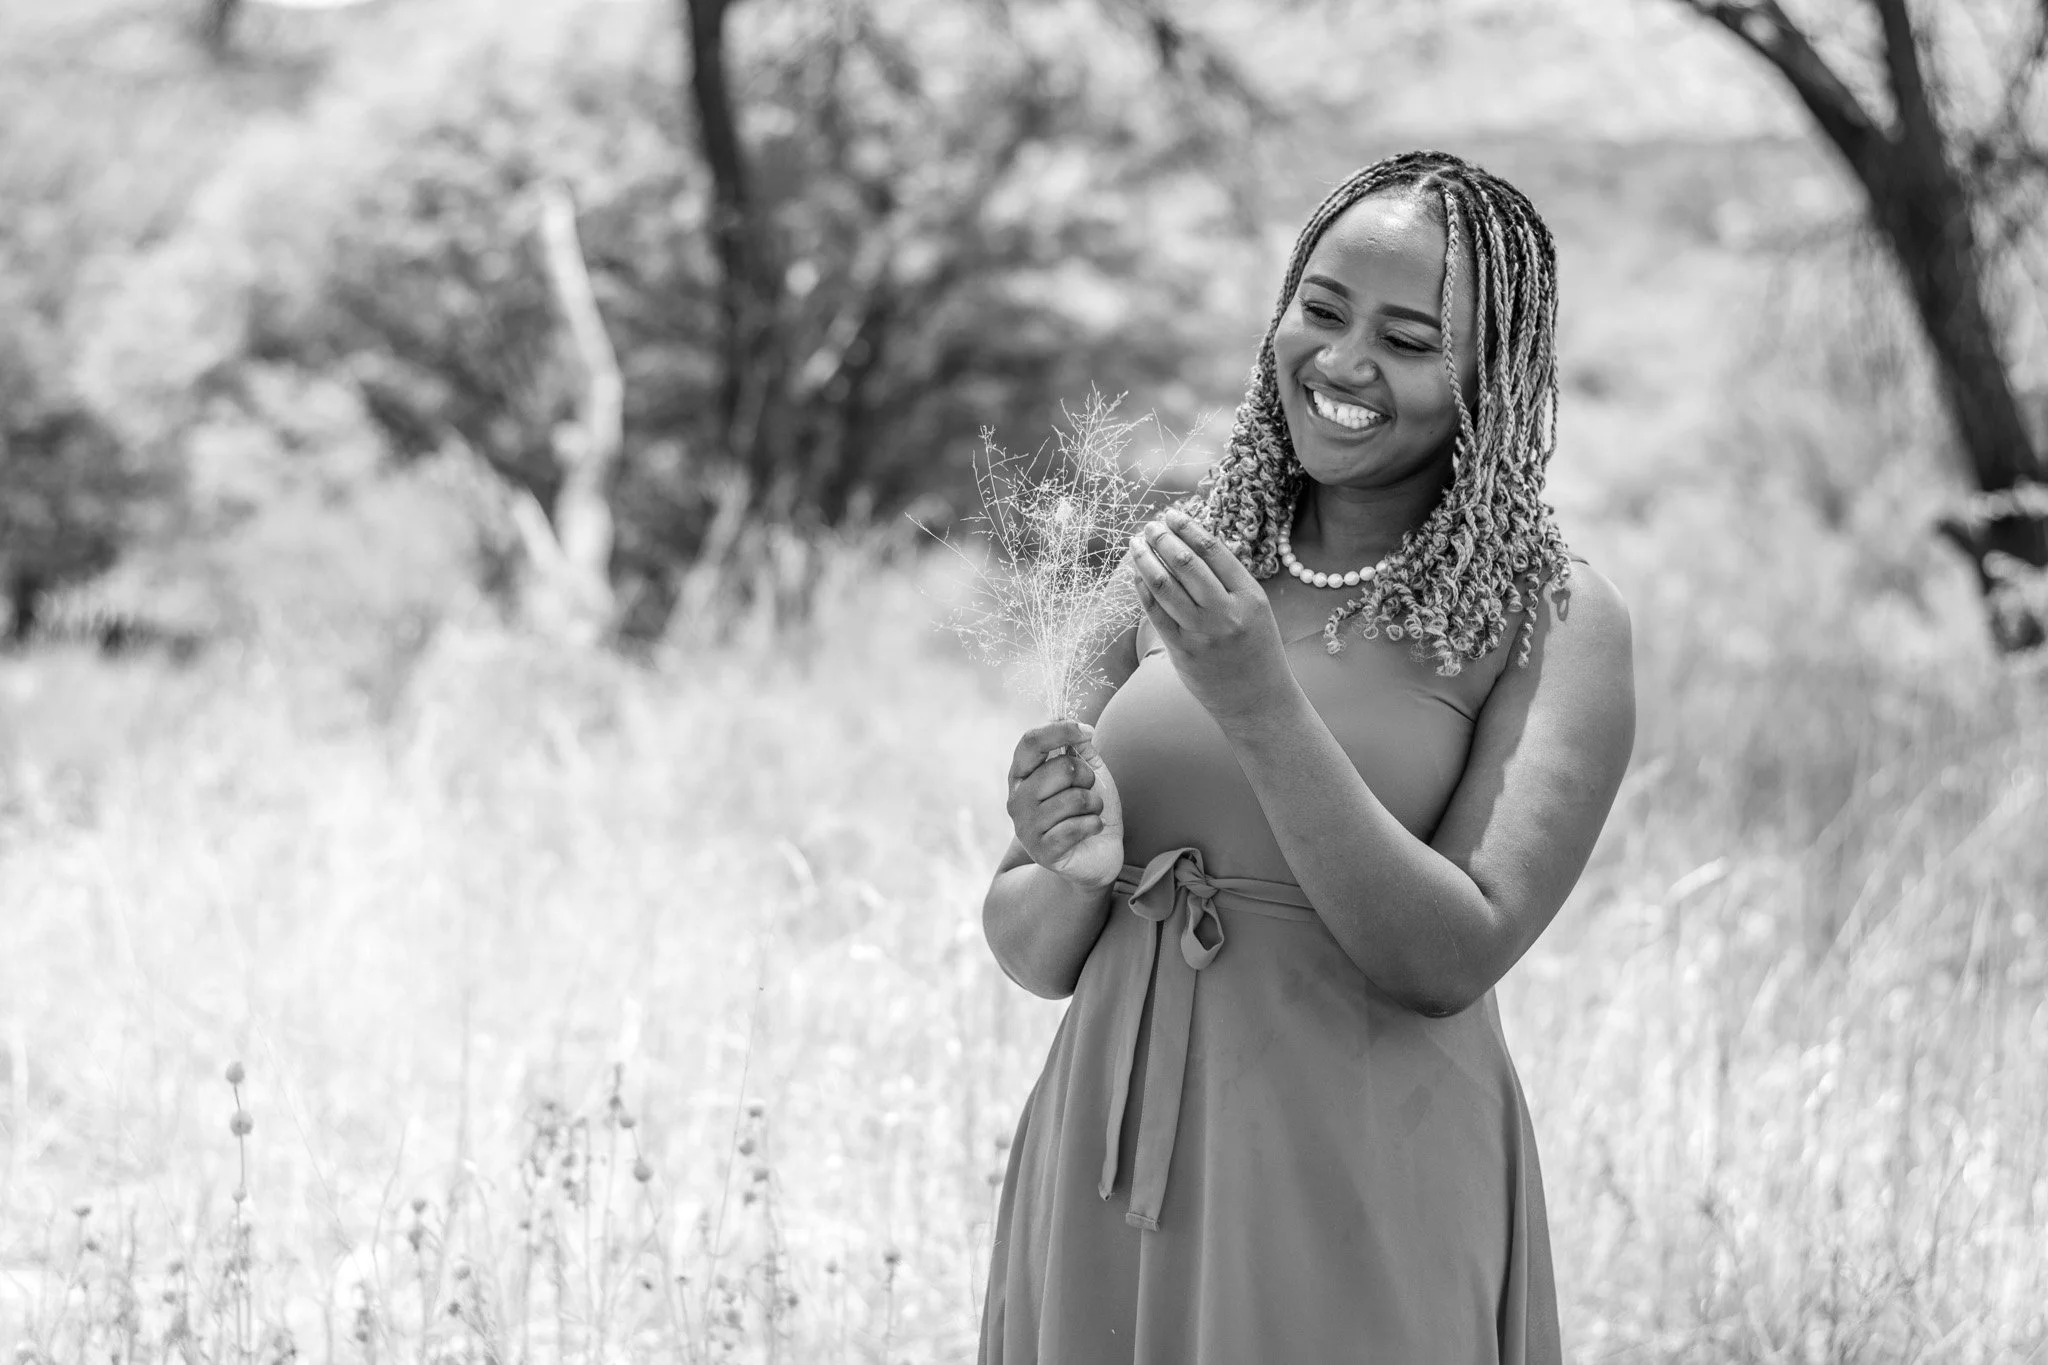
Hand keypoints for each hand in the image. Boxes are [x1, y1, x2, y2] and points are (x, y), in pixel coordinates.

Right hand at [1007, 720, 1125, 890]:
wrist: (1097, 854)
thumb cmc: (1088, 808)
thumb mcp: (1087, 770)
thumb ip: (1076, 746)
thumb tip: (1065, 718)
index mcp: (1022, 774)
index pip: (1031, 742)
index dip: (1061, 730)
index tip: (1088, 731)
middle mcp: (1017, 799)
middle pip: (1061, 768)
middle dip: (1088, 777)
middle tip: (1089, 792)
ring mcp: (1026, 827)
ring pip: (1075, 799)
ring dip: (1095, 804)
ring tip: (1090, 813)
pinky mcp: (1042, 852)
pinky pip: (1078, 826)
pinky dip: (1095, 825)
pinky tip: (1091, 830)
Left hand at [1128, 508, 1291, 722]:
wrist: (1258, 702)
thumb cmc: (1257, 650)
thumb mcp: (1255, 609)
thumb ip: (1228, 580)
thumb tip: (1192, 545)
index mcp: (1250, 596)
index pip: (1214, 550)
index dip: (1188, 528)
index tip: (1172, 514)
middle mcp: (1226, 613)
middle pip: (1186, 564)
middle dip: (1163, 539)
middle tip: (1150, 526)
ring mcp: (1202, 634)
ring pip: (1165, 586)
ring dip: (1146, 560)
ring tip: (1136, 544)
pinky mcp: (1182, 652)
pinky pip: (1155, 614)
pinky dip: (1143, 590)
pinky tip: (1136, 575)